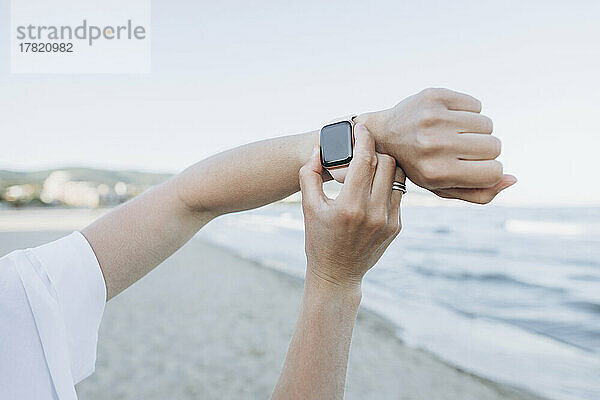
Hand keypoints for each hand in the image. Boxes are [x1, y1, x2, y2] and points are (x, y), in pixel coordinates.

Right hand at [299, 124, 404, 287]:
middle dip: (375, 150)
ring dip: (386, 165)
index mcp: (350, 207)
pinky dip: (388, 183)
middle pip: (387, 162)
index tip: (360, 127)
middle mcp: (374, 213)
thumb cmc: (319, 239)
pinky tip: (376, 184)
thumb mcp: (308, 207)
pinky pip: (398, 193)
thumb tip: (318, 151)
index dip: (363, 138)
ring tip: (371, 164)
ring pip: (398, 176)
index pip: (365, 160)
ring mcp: (389, 221)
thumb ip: (308, 175)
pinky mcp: (397, 226)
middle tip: (363, 148)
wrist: (337, 273)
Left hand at [355, 88, 516, 203]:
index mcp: (436, 172)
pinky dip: (467, 112)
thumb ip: (479, 193)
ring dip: (476, 131)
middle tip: (460, 151)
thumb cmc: (418, 166)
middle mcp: (434, 145)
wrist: (382, 135)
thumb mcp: (442, 188)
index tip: (471, 168)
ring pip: (487, 124)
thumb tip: (513, 179)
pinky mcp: (434, 96)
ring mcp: (433, 118)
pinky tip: (447, 120)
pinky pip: (476, 104)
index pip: (493, 172)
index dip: (488, 170)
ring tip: (453, 135)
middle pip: (494, 146)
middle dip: (483, 150)